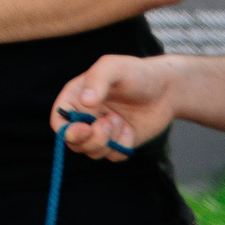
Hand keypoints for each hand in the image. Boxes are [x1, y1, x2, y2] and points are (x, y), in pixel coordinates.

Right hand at [52, 55, 177, 158]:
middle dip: (91, 140)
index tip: (86, 128)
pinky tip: (130, 129)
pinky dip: (122, 147)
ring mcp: (102, 132)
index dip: (68, 132)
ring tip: (120, 120)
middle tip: (110, 122)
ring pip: (93, 153)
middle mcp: (85, 117)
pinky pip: (114, 156)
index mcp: (75, 98)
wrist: (165, 90)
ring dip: (108, 142)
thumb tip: (86, 102)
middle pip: (74, 143)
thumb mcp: (115, 67)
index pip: (59, 123)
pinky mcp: (119, 143)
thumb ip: (98, 80)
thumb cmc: (136, 73)